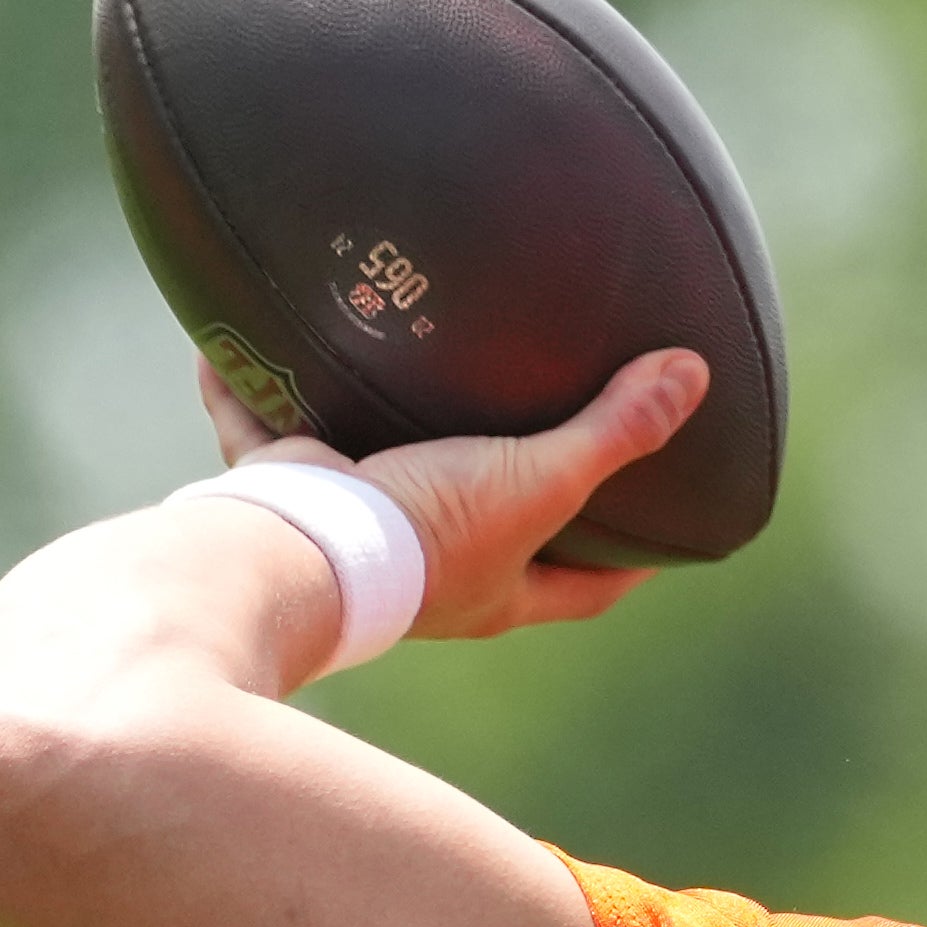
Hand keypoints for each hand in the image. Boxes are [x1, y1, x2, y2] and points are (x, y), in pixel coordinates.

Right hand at [194, 347, 706, 639]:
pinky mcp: (283, 495)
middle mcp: (425, 574)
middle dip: (512, 498)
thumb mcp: (534, 480)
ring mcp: (350, 535)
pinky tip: (231, 337)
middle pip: (488, 539)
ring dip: (388, 437)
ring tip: (412, 378)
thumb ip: (612, 431)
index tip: (665, 529)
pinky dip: (241, 386)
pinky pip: (260, 429)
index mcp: (491, 587)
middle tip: (548, 439)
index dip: (630, 562)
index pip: (585, 588)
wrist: (291, 554)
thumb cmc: (422, 532)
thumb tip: (695, 375)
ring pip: (376, 482)